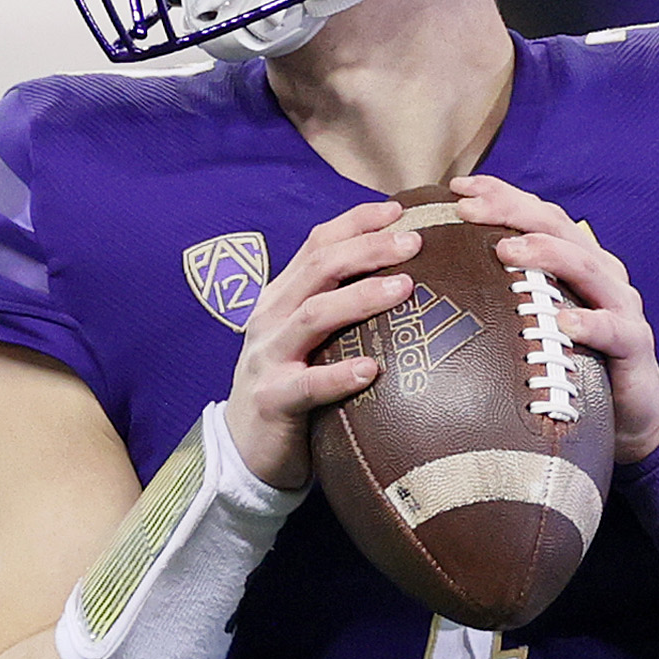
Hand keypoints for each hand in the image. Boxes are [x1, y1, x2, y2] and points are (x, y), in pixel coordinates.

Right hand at [224, 199, 410, 489]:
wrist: (244, 448)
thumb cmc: (292, 385)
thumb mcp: (308, 338)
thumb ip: (338, 306)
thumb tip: (405, 276)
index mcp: (281, 296)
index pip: (317, 244)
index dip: (356, 222)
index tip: (398, 210)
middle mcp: (271, 318)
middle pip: (318, 269)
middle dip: (367, 250)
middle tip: (414, 243)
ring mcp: (268, 358)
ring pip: (313, 316)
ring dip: (359, 298)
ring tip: (403, 289)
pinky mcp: (272, 400)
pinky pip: (308, 385)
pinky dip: (339, 375)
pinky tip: (371, 370)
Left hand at [450, 175, 658, 462]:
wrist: (634, 410)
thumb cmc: (576, 359)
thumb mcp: (539, 319)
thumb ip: (509, 294)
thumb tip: (444, 278)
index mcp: (577, 260)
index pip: (539, 216)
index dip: (501, 195)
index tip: (458, 187)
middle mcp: (601, 273)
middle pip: (558, 229)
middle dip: (512, 212)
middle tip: (468, 209)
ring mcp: (621, 306)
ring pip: (586, 267)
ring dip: (546, 255)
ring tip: (506, 249)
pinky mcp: (634, 344)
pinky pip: (613, 331)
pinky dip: (589, 323)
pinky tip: (563, 323)